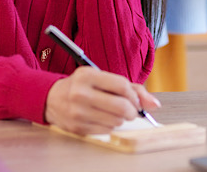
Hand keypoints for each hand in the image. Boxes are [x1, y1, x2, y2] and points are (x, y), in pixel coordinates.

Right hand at [43, 66, 160, 134]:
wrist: (51, 98)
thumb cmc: (82, 86)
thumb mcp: (101, 78)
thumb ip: (131, 87)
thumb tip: (155, 104)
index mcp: (87, 75)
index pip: (122, 85)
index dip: (133, 95)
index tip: (134, 99)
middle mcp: (81, 93)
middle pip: (121, 107)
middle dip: (132, 110)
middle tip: (130, 110)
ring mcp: (78, 112)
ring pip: (116, 121)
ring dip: (121, 118)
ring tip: (114, 112)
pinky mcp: (77, 127)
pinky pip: (106, 130)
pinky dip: (111, 126)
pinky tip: (104, 118)